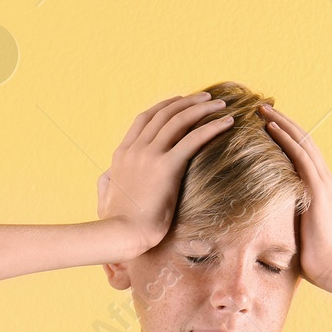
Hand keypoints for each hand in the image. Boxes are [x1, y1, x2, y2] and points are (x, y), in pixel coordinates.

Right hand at [98, 91, 235, 255]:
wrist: (121, 234)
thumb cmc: (116, 224)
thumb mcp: (104, 198)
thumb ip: (106, 182)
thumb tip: (107, 176)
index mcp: (122, 154)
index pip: (144, 119)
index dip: (164, 107)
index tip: (179, 101)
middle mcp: (135, 149)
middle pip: (164, 114)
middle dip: (187, 102)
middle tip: (206, 98)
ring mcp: (150, 156)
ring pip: (179, 120)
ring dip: (202, 108)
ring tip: (220, 105)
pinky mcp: (166, 167)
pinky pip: (193, 139)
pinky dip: (212, 127)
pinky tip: (227, 122)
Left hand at [259, 103, 331, 290]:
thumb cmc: (313, 255)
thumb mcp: (296, 225)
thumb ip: (286, 210)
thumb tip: (263, 206)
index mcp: (319, 186)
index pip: (302, 151)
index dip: (285, 133)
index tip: (265, 120)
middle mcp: (324, 178)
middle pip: (302, 139)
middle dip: (282, 120)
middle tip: (260, 105)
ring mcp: (323, 183)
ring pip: (302, 142)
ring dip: (281, 123)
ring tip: (262, 108)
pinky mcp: (318, 190)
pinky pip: (300, 157)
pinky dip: (286, 140)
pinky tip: (271, 128)